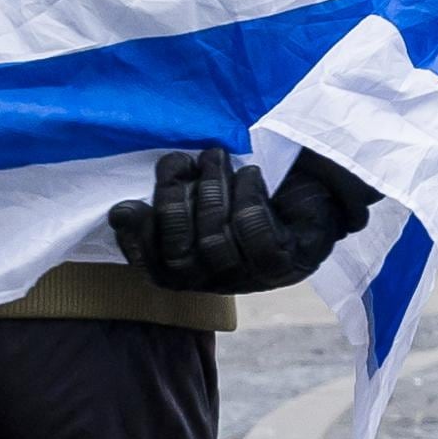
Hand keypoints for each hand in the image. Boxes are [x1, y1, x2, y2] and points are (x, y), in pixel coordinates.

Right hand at [109, 144, 376, 292]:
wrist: (318, 184)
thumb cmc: (249, 186)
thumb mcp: (199, 189)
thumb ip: (164, 200)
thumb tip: (119, 212)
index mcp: (195, 271)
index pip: (154, 268)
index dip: (138, 238)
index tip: (132, 202)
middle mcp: (221, 282)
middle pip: (180, 258)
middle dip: (173, 203)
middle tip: (183, 160)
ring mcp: (256, 278)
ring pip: (216, 243)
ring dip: (212, 190)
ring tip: (217, 157)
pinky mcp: (288, 263)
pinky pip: (254, 234)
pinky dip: (248, 198)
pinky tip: (251, 175)